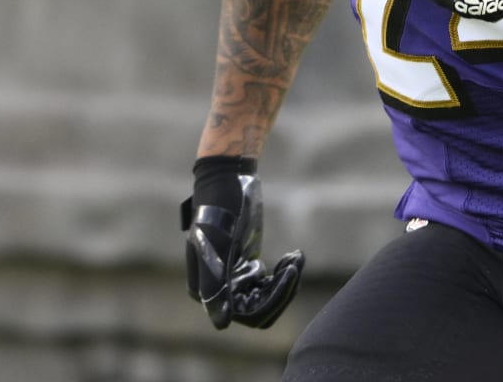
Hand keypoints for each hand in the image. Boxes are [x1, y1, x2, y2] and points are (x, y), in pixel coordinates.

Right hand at [181, 156, 304, 329]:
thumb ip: (215, 283)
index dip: (273, 299)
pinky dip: (285, 273)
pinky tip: (294, 255)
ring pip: (268, 300)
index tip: (291, 272)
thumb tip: (221, 325)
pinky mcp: (248, 268)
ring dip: (287, 281)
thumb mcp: (219, 242)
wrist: (228, 178)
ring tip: (296, 257)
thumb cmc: (220, 205)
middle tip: (296, 263)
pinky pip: (271, 285)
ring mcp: (234, 280)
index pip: (248, 314)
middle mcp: (218, 292)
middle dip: (283, 291)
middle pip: (261, 310)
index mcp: (206, 291)